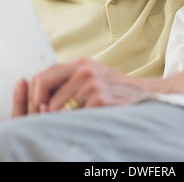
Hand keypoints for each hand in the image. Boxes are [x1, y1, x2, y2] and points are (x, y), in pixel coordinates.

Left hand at [12, 58, 161, 116]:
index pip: (44, 74)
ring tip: (83, 116)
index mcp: (80, 63)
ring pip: (61, 106)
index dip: (36, 93)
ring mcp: (93, 84)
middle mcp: (85, 70)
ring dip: (67, 116)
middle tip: (56, 117)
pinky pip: (77, 116)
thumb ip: (71, 79)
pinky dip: (82, 121)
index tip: (39, 105)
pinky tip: (95, 117)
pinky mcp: (101, 99)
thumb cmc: (116, 88)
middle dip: (48, 109)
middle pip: (47, 91)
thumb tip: (40, 93)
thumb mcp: (94, 76)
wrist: (147, 93)